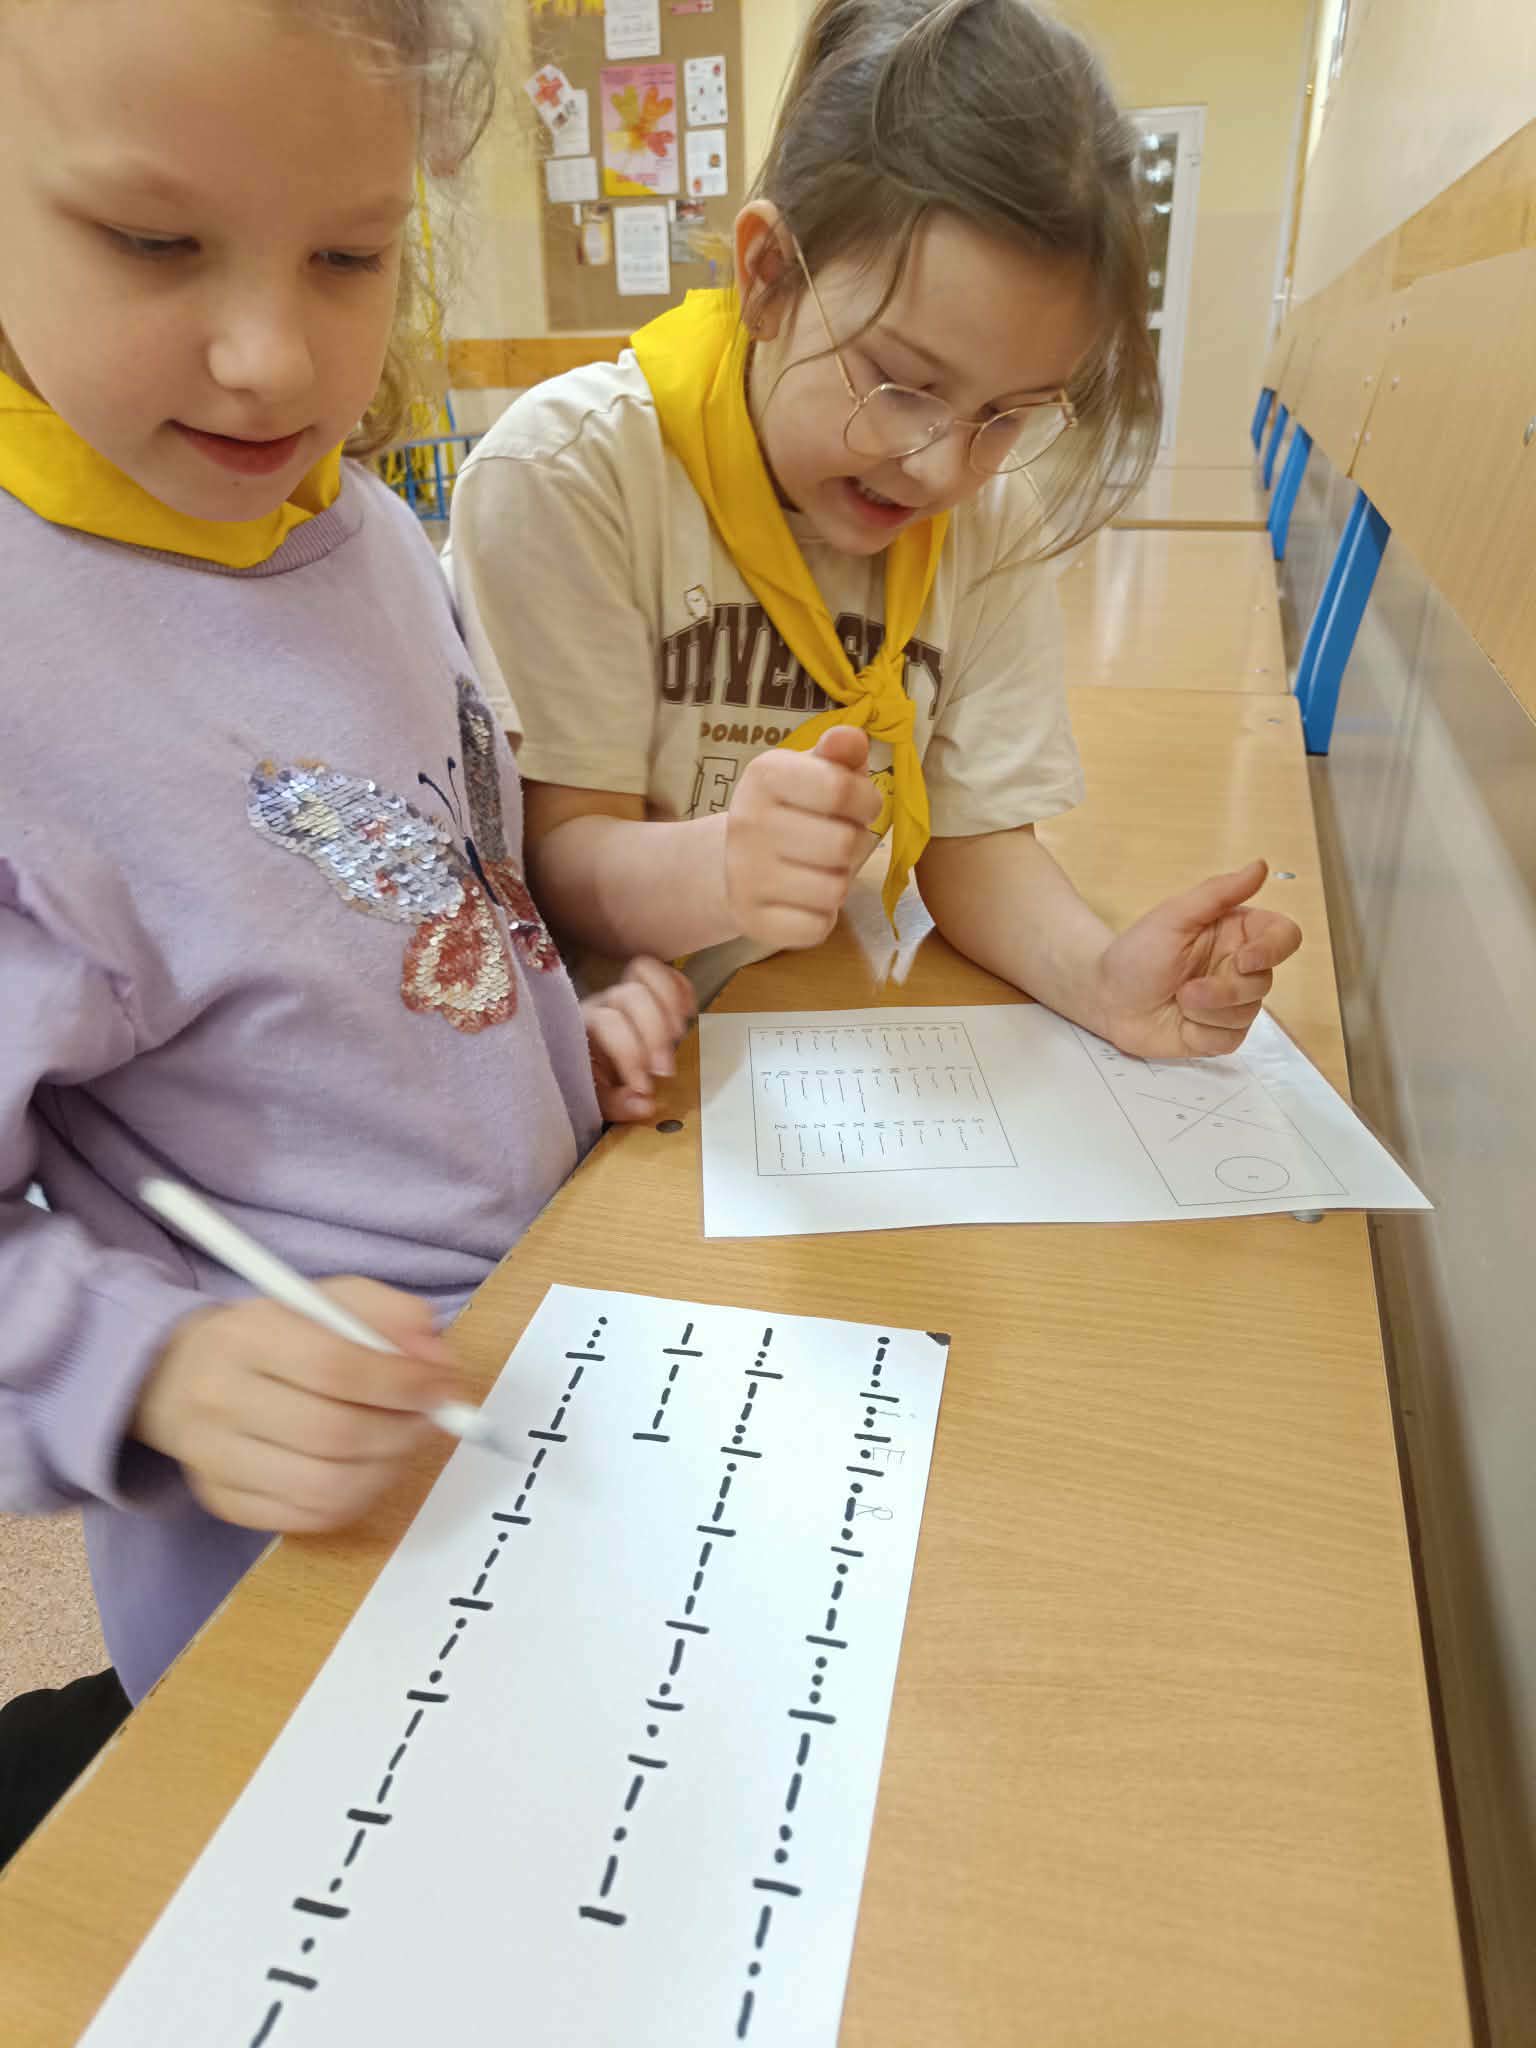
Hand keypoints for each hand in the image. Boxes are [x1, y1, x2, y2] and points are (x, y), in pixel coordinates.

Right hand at [133, 1282, 460, 1533]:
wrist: (182, 1374)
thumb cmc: (275, 1334)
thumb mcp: (327, 1300)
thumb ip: (390, 1315)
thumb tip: (438, 1361)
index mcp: (248, 1335)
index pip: (336, 1367)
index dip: (403, 1382)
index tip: (444, 1386)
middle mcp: (220, 1398)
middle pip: (333, 1434)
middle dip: (403, 1431)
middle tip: (432, 1419)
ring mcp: (215, 1458)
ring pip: (323, 1488)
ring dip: (386, 1471)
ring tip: (402, 1444)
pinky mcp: (221, 1500)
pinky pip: (307, 1519)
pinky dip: (355, 1499)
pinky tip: (368, 1469)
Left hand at [583, 956, 695, 1119]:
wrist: (577, 1063)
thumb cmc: (588, 1081)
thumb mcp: (595, 1100)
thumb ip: (616, 1103)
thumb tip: (645, 1104)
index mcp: (584, 1025)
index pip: (610, 1023)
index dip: (631, 1054)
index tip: (644, 1087)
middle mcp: (602, 1003)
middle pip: (631, 995)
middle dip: (655, 1032)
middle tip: (665, 1069)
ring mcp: (622, 991)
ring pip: (644, 973)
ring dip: (669, 1004)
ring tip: (679, 1036)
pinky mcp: (642, 989)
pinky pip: (662, 972)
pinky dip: (680, 988)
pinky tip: (689, 1013)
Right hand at [723, 727, 881, 948]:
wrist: (730, 863)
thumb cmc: (791, 810)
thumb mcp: (814, 771)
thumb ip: (840, 753)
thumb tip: (852, 738)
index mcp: (765, 775)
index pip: (840, 789)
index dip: (866, 801)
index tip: (861, 806)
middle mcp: (747, 822)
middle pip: (844, 844)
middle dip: (854, 845)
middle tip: (837, 842)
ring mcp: (744, 875)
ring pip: (835, 890)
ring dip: (841, 882)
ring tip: (821, 869)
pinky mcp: (750, 921)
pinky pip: (817, 928)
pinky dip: (822, 917)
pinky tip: (805, 900)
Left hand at [1095, 858, 1301, 1057]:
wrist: (1107, 998)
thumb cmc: (1138, 953)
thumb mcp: (1174, 916)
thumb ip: (1219, 893)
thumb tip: (1260, 866)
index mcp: (1237, 933)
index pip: (1284, 937)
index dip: (1273, 950)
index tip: (1244, 959)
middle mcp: (1240, 967)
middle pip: (1264, 982)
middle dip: (1223, 990)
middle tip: (1184, 989)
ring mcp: (1232, 1004)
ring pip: (1249, 1013)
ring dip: (1207, 1011)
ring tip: (1177, 1001)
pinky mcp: (1219, 1035)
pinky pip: (1230, 1040)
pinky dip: (1202, 1034)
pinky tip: (1180, 1022)